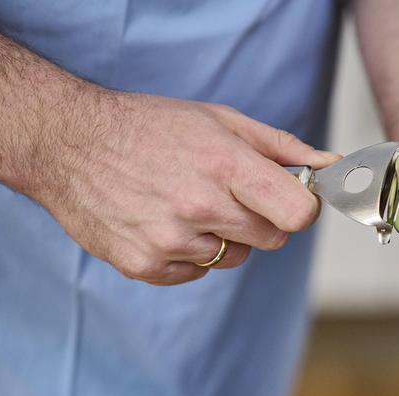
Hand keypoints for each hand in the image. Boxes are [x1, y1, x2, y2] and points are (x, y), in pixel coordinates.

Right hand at [34, 91, 337, 284]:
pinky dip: (188, 255)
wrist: (67, 142)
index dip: (300, 208)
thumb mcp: (219, 120)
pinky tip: (162, 221)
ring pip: (233, 259)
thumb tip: (331, 165)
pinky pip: (196, 274)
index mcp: (224, 165)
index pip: (297, 214)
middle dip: (260, 220)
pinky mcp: (145, 266)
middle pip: (271, 240)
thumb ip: (280, 148)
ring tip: (185, 203)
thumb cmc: (150, 127)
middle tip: (228, 195)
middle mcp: (199, 206)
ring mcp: (170, 241)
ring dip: (222, 237)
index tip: (290, 200)